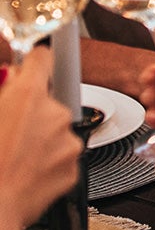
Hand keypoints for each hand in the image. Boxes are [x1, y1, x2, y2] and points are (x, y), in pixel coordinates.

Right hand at [0, 51, 81, 227]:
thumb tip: (8, 79)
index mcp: (27, 96)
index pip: (41, 57)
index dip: (32, 61)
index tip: (30, 63)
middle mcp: (55, 114)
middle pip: (47, 101)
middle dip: (29, 111)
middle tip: (6, 130)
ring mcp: (68, 141)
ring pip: (55, 131)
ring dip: (38, 139)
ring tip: (11, 157)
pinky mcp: (73, 167)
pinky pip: (60, 157)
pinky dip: (46, 162)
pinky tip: (22, 172)